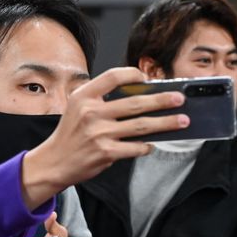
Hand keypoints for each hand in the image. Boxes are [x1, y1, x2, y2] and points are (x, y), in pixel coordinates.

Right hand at [21, 67, 187, 208]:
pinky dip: (148, 146)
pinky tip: (154, 144)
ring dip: (165, 123)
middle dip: (162, 100)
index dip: (133, 74)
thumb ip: (101, 98)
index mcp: (84, 96)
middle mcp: (91, 112)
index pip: (113, 76)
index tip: (148, 78)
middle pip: (135, 103)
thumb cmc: (71, 134)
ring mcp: (99, 133)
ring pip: (141, 125)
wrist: (55, 161)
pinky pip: (136, 147)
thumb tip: (140, 95)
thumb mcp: (78, 107)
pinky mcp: (106, 152)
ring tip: (182, 120)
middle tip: (179, 99)